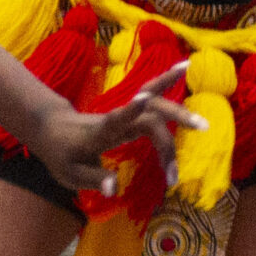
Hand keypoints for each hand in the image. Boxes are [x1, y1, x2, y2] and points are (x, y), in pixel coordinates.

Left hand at [30, 62, 199, 195]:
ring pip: (153, 104)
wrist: (51, 127)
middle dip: (168, 134)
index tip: (142, 100)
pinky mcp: (131, 113)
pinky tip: (185, 66)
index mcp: (99, 133)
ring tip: (203, 123)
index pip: (115, 120)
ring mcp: (124, 114)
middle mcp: (116, 119)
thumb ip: (93, 179)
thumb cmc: (61, 153)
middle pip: (147, 116)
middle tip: (180, 165)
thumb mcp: (69, 173)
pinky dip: (168, 81)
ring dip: (178, 111)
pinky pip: (153, 96)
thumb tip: (114, 189)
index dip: (128, 111)